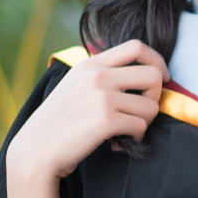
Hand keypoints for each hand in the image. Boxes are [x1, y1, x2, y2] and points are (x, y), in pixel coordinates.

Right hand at [8, 38, 168, 181]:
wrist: (35, 150)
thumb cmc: (58, 123)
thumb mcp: (75, 86)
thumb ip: (101, 76)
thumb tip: (141, 75)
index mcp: (90, 64)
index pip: (137, 47)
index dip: (157, 62)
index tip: (162, 79)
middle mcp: (98, 76)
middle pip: (153, 75)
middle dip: (155, 97)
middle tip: (140, 113)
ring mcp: (102, 96)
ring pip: (151, 106)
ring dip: (143, 123)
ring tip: (124, 132)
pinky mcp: (106, 120)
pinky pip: (141, 127)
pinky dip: (135, 139)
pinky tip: (117, 143)